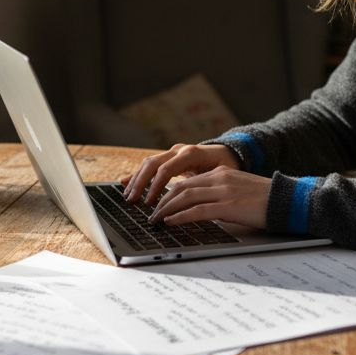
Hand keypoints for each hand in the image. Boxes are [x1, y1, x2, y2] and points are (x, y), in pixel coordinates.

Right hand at [122, 143, 238, 205]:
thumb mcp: (222, 176)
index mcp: (191, 154)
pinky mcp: (169, 157)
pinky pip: (151, 165)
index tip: (149, 203)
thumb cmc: (228, 168)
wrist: (230, 153)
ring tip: (128, 196)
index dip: (156, 187)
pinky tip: (126, 183)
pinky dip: (138, 174)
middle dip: (140, 183)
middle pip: (153, 164)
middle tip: (132, 201)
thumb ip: (207, 185)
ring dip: (136, 180)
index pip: (167, 169)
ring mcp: (173, 152)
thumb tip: (196, 204)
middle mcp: (179, 150)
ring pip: (149, 163)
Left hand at [147, 166, 271, 229]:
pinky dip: (180, 216)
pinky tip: (171, 222)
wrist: (287, 200)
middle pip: (181, 187)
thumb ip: (219, 193)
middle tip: (151, 214)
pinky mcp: (228, 205)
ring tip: (156, 220)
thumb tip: (200, 207)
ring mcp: (223, 191)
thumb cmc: (265, 199)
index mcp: (221, 173)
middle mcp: (219, 178)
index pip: (187, 181)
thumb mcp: (238, 190)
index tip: (158, 204)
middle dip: (162, 201)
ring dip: (166, 209)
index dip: (168, 193)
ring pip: (185, 196)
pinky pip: (197, 210)